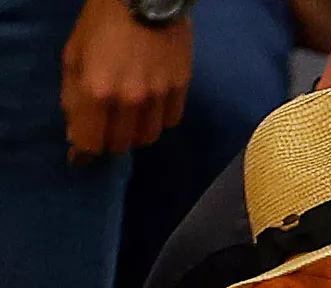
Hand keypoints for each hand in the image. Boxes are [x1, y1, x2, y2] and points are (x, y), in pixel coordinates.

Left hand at [61, 0, 191, 159]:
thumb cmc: (103, 18)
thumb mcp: (74, 52)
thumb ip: (73, 95)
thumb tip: (76, 132)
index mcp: (97, 90)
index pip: (91, 142)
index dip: (85, 150)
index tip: (83, 151)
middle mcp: (129, 100)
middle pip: (121, 144)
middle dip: (110, 138)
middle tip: (107, 125)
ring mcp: (159, 97)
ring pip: (148, 137)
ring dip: (136, 131)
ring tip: (131, 115)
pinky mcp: (182, 90)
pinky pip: (170, 121)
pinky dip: (158, 118)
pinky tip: (152, 103)